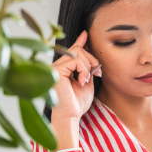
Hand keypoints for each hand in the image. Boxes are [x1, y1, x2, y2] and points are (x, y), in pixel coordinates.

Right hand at [50, 31, 99, 147]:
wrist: (70, 116)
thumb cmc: (76, 104)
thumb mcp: (86, 83)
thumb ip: (87, 70)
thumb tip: (92, 59)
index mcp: (62, 69)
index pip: (71, 51)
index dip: (79, 42)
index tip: (85, 35)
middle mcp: (55, 66)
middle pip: (76, 50)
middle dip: (91, 59)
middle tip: (97, 72)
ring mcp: (54, 67)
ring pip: (77, 53)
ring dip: (88, 66)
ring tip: (86, 80)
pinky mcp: (56, 69)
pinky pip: (76, 60)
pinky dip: (84, 70)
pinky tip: (82, 81)